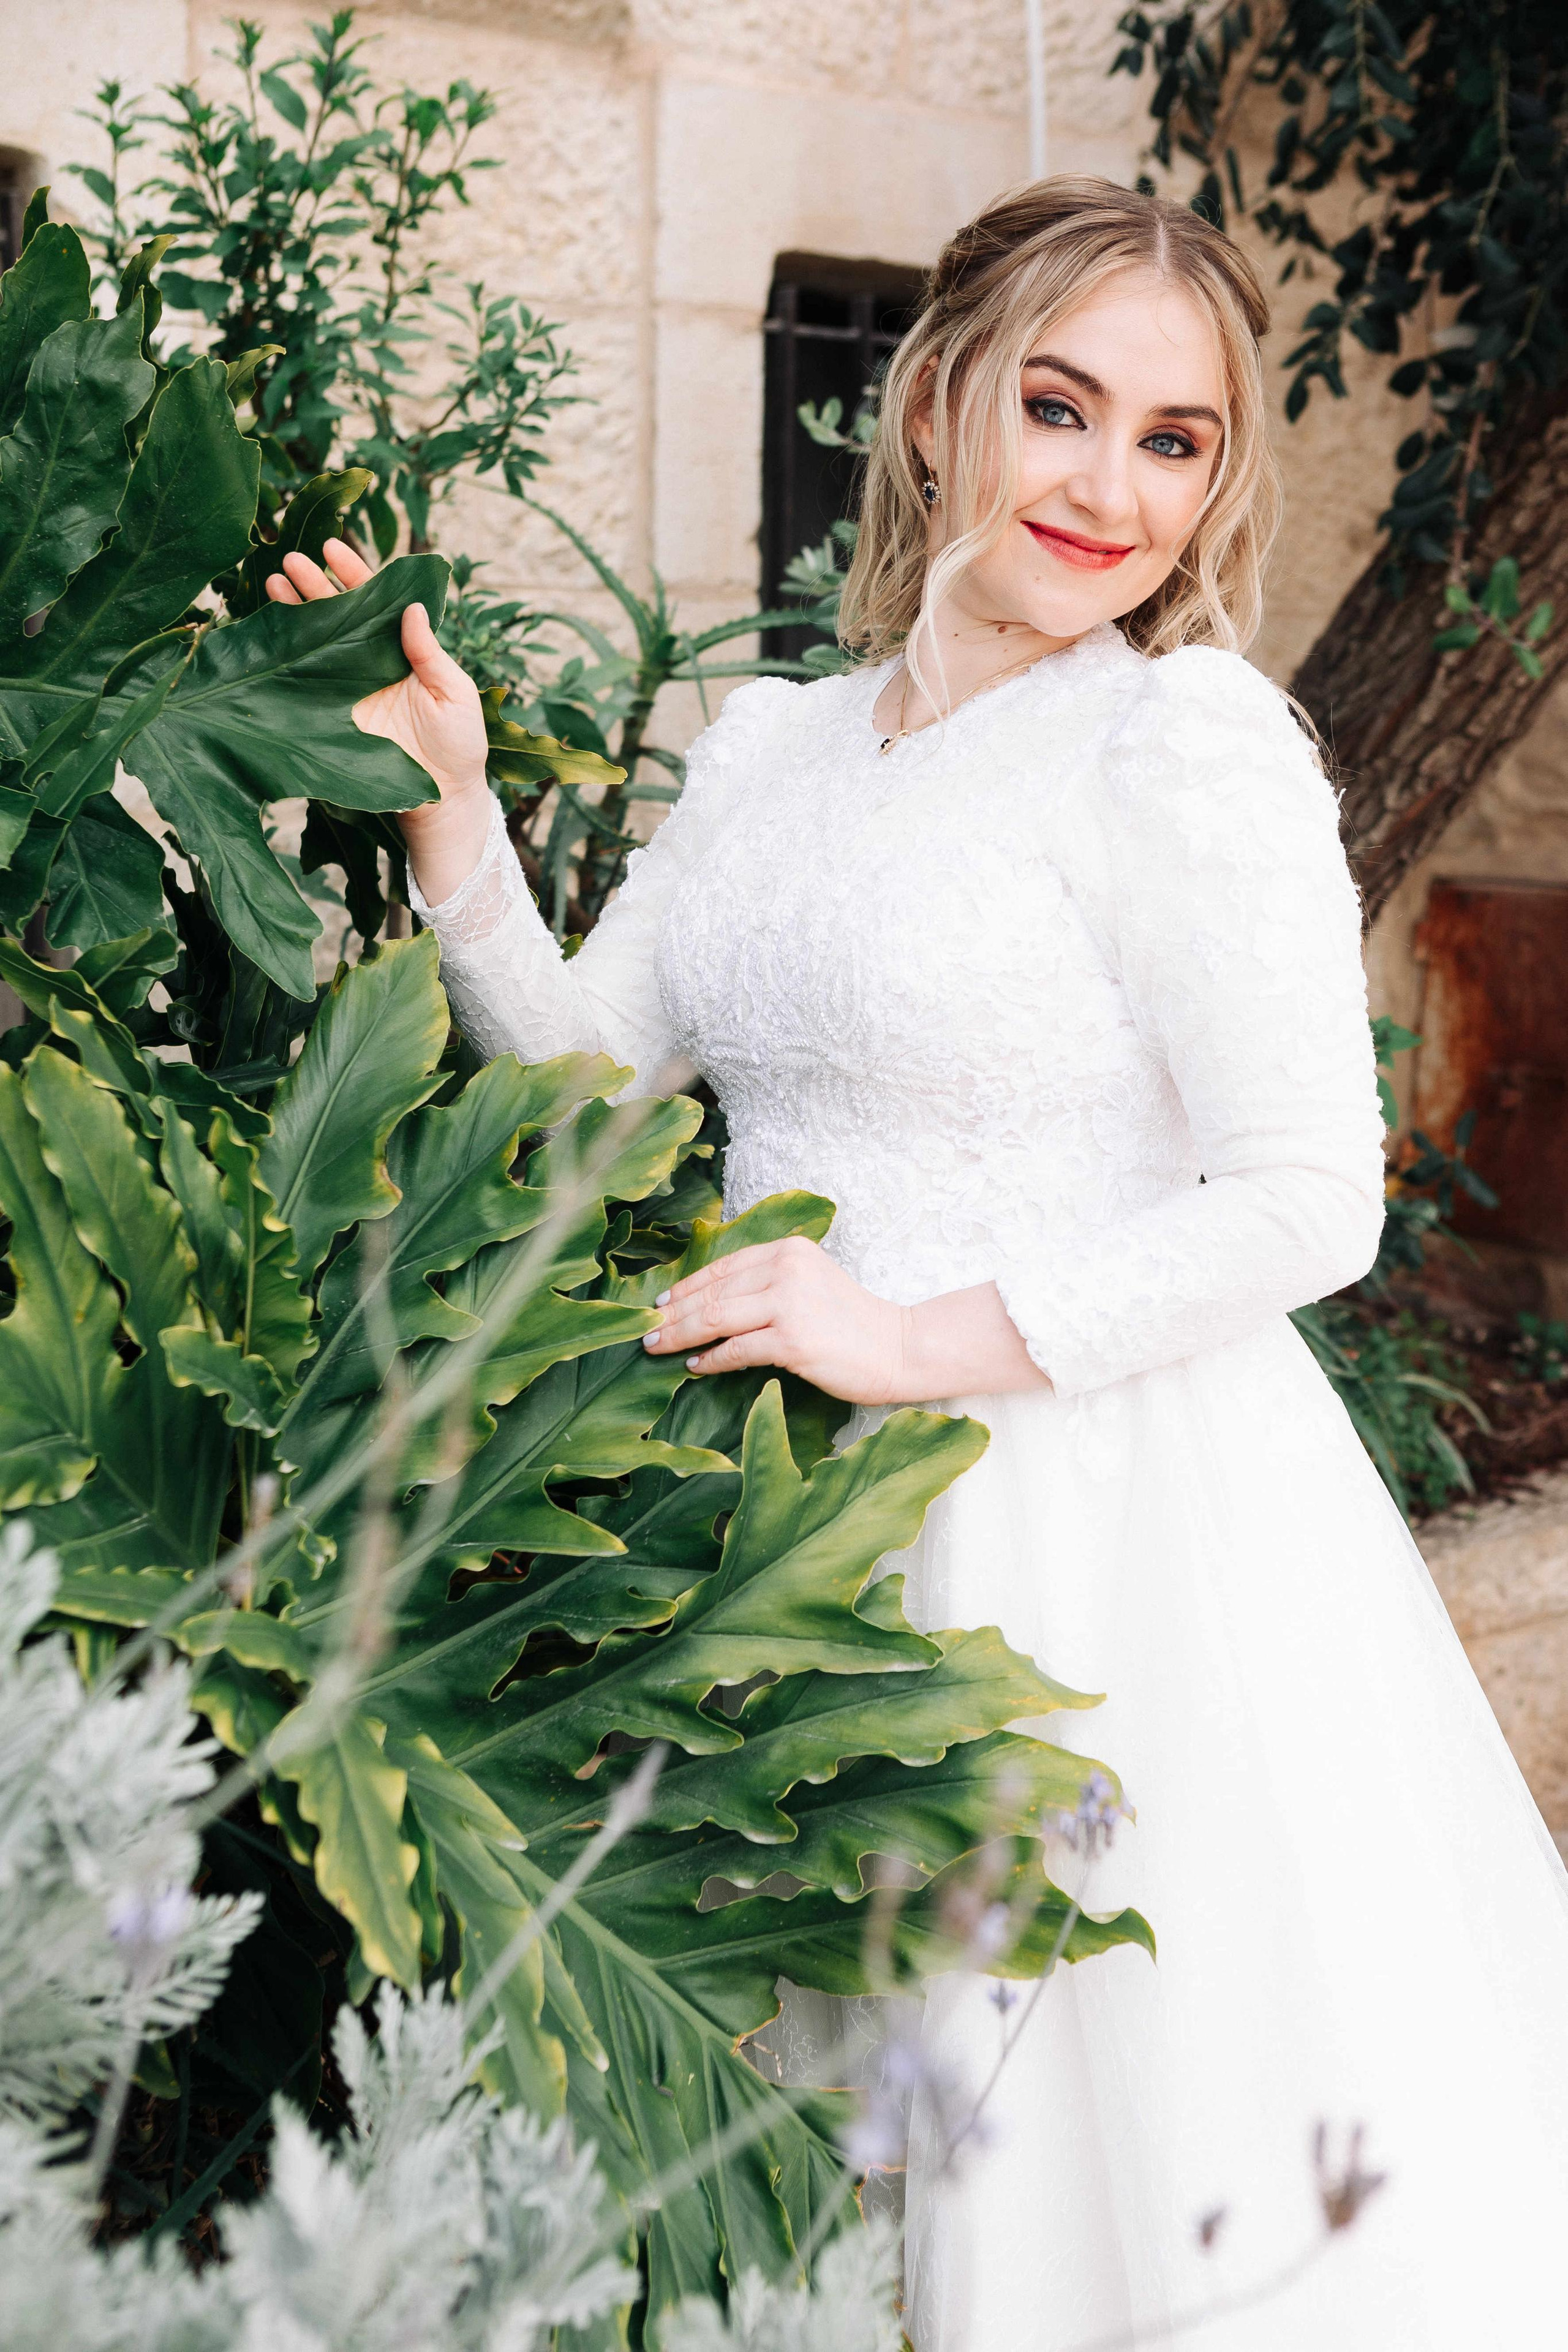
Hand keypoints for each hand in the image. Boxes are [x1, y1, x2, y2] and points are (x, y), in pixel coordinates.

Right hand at [266, 537, 493, 899]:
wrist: (441, 797)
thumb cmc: (460, 745)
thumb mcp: (455, 694)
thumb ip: (431, 652)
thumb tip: (411, 608)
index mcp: (403, 648)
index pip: (376, 601)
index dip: (355, 573)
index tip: (334, 548)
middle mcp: (370, 661)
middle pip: (338, 613)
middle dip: (313, 584)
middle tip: (291, 559)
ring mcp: (348, 686)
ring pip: (316, 640)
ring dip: (294, 611)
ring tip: (273, 583)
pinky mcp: (331, 714)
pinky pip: (305, 680)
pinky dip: (286, 655)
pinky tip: (269, 631)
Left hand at [641, 1240, 1051, 1405]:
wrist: (900, 1349)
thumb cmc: (853, 1324)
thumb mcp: (810, 1285)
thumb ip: (768, 1284)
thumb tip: (709, 1303)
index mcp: (790, 1250)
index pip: (724, 1266)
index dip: (687, 1286)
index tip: (659, 1303)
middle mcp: (787, 1269)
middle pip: (712, 1291)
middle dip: (673, 1312)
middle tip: (645, 1330)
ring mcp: (789, 1303)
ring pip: (716, 1318)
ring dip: (680, 1334)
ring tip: (656, 1348)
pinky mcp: (792, 1340)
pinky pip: (735, 1349)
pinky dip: (710, 1359)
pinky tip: (694, 1366)